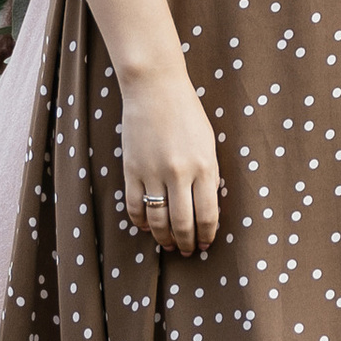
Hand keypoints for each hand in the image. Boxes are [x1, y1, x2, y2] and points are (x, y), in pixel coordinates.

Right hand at [118, 69, 221, 255]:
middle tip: (187, 252)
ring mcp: (153, 172)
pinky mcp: (131, 170)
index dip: (207, 235)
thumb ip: (209, 175)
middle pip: (183, 223)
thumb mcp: (209, 144)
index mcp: (204, 166)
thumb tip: (207, 208)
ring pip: (158, 220)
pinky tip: (147, 227)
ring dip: (164, 238)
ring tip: (168, 245)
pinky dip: (141, 222)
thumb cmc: (187, 114)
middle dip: (186, 243)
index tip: (206, 244)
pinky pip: (135, 206)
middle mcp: (179, 173)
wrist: (155, 89)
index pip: (208, 215)